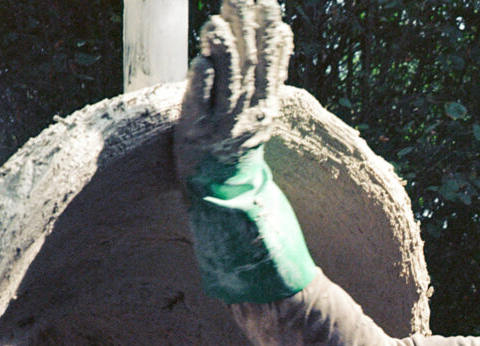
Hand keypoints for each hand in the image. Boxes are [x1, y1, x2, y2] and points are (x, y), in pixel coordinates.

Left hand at [174, 0, 292, 184]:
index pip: (270, 63)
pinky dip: (202, 84)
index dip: (268, 31)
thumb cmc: (238, 142)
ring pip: (228, 83)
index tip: (268, 1)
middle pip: (249, 66)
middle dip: (246, 29)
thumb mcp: (260, 108)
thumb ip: (269, 72)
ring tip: (215, 22)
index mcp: (266, 106)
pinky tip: (201, 61)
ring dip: (223, 51)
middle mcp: (248, 114)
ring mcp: (223, 125)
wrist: (224, 192)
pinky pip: (200, 106)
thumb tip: (283, 31)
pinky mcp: (196, 134)